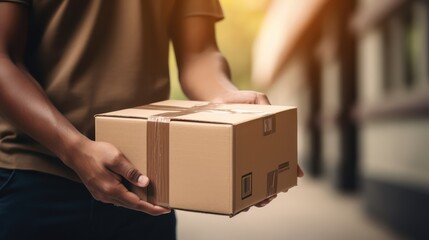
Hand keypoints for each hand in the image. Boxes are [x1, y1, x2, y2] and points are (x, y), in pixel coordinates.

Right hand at [65, 139, 169, 215]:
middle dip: (149, 207)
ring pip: (125, 203)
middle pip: (132, 205)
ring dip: (139, 203)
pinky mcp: (100, 192)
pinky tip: (136, 193)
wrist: (75, 152)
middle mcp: (106, 196)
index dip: (152, 208)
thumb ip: (131, 172)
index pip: (137, 204)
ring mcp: (102, 195)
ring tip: (154, 200)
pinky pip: (118, 198)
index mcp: (112, 190)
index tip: (165, 209)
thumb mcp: (116, 158)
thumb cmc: (96, 152)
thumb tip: (145, 183)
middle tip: (165, 206)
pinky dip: (130, 198)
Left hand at [213, 90, 303, 209]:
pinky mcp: (226, 161)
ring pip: (252, 184)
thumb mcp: (255, 99)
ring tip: (256, 203)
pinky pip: (233, 180)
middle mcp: (256, 152)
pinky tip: (238, 204)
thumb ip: (264, 104)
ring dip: (257, 197)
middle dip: (271, 190)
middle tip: (270, 197)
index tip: (296, 176)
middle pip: (269, 176)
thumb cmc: (238, 100)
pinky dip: (237, 193)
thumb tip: (274, 113)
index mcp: (267, 140)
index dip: (292, 167)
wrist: (215, 100)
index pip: (283, 156)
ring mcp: (241, 158)